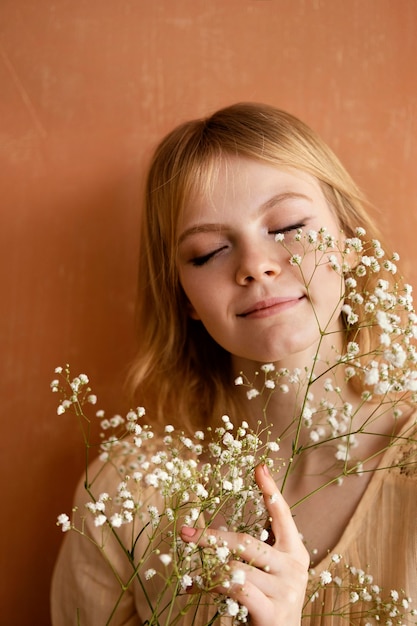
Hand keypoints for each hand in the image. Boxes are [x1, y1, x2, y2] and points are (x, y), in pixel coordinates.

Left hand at [180, 464, 308, 625]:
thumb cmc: (270, 605)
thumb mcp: (267, 574)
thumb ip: (253, 550)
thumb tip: (217, 528)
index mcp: (295, 553)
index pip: (282, 514)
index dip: (270, 490)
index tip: (258, 467)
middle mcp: (295, 568)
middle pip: (246, 541)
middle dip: (212, 537)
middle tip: (185, 533)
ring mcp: (287, 590)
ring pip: (235, 566)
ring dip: (206, 567)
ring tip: (188, 570)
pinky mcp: (273, 612)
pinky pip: (235, 588)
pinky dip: (208, 585)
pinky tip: (192, 588)